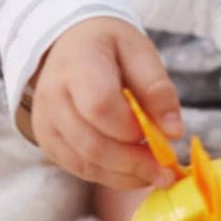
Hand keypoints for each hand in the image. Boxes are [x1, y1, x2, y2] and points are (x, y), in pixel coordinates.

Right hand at [22, 17, 183, 190]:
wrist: (70, 44)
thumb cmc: (109, 46)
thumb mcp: (140, 51)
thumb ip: (157, 89)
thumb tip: (174, 132)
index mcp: (78, 65)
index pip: (100, 106)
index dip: (131, 128)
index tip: (161, 135)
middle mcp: (53, 96)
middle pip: (93, 143)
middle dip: (134, 162)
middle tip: (167, 170)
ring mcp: (45, 122)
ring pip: (86, 163)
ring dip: (125, 175)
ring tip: (156, 172)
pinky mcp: (48, 141)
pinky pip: (80, 169)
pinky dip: (111, 175)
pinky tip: (134, 172)